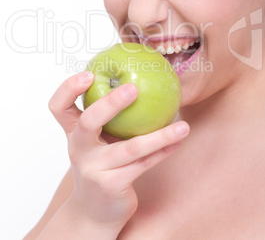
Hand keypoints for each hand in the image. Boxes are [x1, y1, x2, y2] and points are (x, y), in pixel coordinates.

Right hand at [49, 71, 189, 234]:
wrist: (93, 213)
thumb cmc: (100, 166)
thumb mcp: (96, 142)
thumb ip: (108, 118)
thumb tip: (140, 80)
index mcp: (73, 133)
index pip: (59, 106)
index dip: (68, 88)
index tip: (89, 73)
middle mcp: (79, 149)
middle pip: (88, 122)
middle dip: (110, 103)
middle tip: (134, 89)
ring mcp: (94, 169)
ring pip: (129, 148)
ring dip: (159, 136)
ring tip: (182, 126)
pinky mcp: (111, 185)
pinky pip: (143, 164)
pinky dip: (163, 151)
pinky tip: (179, 140)